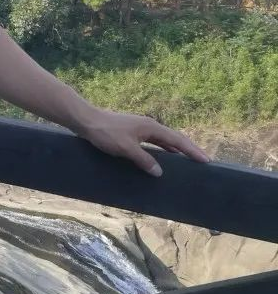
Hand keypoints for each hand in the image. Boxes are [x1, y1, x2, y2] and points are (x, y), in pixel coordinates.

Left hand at [76, 107, 208, 176]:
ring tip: (188, 160)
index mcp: (152, 127)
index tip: (206, 160)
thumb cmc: (106, 133)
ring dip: (176, 150)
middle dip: (189, 149)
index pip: (178, 141)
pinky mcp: (133, 132)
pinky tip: (164, 157)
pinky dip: (163, 149)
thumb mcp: (126, 149)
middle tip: (202, 161)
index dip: (192, 151)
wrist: (87, 121)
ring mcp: (142, 128)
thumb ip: (144, 160)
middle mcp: (150, 126)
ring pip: (164, 140)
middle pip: (175, 139)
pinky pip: (154, 142)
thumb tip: (160, 172)